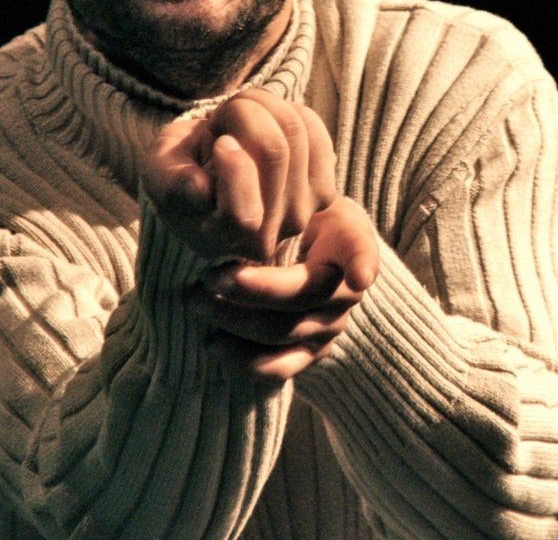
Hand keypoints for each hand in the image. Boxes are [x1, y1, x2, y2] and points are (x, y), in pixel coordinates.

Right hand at [144, 88, 338, 262]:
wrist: (212, 182)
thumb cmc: (180, 175)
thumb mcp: (160, 174)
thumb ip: (173, 183)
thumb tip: (201, 187)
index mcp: (222, 240)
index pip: (243, 210)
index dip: (231, 160)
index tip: (217, 141)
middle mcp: (268, 237)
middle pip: (274, 150)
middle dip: (242, 113)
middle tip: (222, 115)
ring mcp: (302, 215)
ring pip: (296, 131)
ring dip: (265, 106)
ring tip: (241, 115)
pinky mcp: (324, 191)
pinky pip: (316, 130)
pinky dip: (292, 111)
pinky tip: (270, 120)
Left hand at [193, 196, 381, 381]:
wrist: (302, 252)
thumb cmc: (299, 216)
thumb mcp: (305, 197)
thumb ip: (297, 195)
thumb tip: (283, 187)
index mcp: (350, 247)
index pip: (362, 254)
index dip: (363, 265)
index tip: (359, 277)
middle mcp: (345, 294)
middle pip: (300, 298)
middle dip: (249, 291)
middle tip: (207, 276)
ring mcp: (327, 328)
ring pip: (280, 333)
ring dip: (232, 319)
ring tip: (194, 299)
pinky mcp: (307, 355)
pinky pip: (278, 368)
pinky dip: (241, 360)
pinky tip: (212, 341)